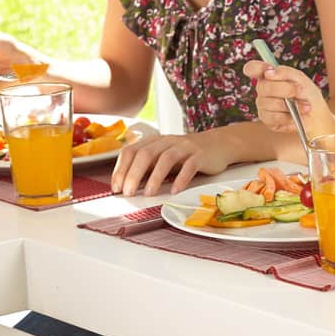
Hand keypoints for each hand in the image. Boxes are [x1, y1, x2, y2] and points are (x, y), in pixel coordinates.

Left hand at [111, 131, 229, 196]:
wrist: (218, 144)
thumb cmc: (186, 155)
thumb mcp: (163, 158)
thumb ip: (148, 168)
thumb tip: (127, 187)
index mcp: (154, 141)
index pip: (131, 151)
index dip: (121, 168)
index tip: (116, 187)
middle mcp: (167, 141)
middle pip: (145, 154)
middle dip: (133, 174)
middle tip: (128, 193)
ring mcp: (184, 147)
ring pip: (166, 158)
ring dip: (155, 177)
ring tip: (149, 194)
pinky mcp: (200, 155)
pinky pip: (189, 166)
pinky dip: (181, 179)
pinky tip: (175, 191)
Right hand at [240, 59, 334, 138]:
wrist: (317, 114)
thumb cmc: (307, 94)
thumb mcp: (300, 78)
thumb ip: (284, 72)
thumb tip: (269, 73)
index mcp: (268, 76)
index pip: (252, 68)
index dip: (256, 68)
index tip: (269, 70)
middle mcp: (263, 90)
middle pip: (263, 87)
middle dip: (285, 89)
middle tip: (300, 90)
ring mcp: (263, 105)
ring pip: (269, 103)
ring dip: (290, 105)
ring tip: (305, 106)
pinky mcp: (267, 120)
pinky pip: (273, 118)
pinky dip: (288, 117)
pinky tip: (296, 116)